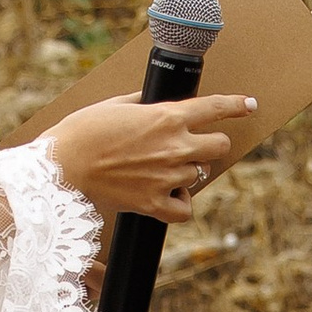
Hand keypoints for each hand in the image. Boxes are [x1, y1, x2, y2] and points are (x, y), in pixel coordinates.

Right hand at [43, 90, 255, 219]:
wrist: (62, 166)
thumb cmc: (82, 132)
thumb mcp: (115, 105)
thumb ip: (143, 103)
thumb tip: (154, 102)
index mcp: (166, 116)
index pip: (215, 107)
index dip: (236, 105)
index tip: (249, 105)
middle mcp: (173, 146)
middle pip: (219, 146)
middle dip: (210, 143)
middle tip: (192, 146)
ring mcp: (166, 177)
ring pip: (199, 174)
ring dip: (188, 171)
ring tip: (163, 169)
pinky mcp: (153, 203)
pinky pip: (185, 209)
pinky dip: (180, 203)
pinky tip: (168, 197)